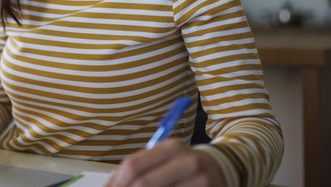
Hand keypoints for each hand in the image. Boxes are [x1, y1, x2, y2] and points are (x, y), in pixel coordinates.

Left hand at [106, 139, 225, 186]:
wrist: (220, 169)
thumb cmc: (183, 165)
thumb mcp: (164, 158)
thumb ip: (139, 166)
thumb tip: (110, 184)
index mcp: (170, 147)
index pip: (134, 165)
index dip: (116, 182)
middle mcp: (186, 161)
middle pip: (143, 183)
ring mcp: (198, 180)